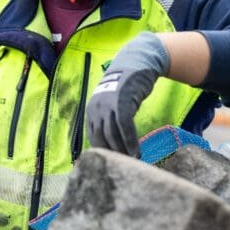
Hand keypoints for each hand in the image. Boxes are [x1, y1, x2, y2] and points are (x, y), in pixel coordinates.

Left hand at [87, 32, 169, 156]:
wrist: (136, 62)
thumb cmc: (127, 86)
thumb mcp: (113, 102)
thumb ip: (110, 118)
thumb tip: (113, 140)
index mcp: (92, 111)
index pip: (93, 138)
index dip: (103, 152)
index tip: (113, 164)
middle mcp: (96, 108)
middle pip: (101, 139)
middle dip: (112, 155)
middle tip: (123, 167)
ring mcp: (108, 105)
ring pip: (112, 135)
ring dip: (122, 152)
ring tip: (132, 162)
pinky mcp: (121, 102)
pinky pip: (125, 127)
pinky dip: (131, 142)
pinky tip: (137, 153)